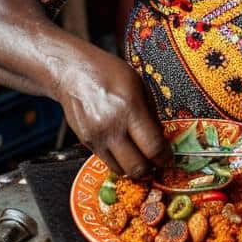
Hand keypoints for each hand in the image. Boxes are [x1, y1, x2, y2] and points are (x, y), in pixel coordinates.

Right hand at [57, 53, 169, 178]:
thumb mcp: (138, 84)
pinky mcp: (86, 142)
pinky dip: (119, 161)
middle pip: (136, 166)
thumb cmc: (106, 72)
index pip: (153, 147)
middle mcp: (111, 126)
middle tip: (157, 162)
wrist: (72, 72)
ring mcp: (97, 137)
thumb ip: (151, 112)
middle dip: (151, 168)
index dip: (165, 157)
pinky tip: (125, 151)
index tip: (169, 158)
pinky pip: (107, 161)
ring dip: (134, 168)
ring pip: (121, 169)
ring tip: (141, 158)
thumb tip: (161, 135)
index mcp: (129, 108)